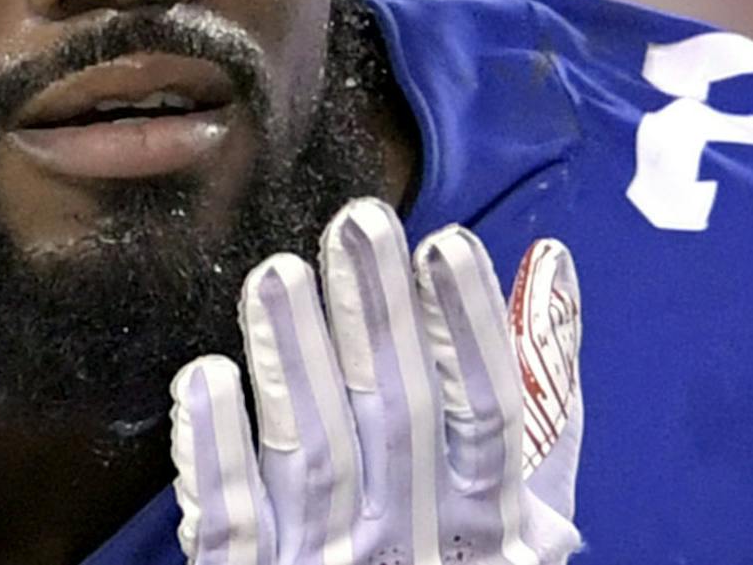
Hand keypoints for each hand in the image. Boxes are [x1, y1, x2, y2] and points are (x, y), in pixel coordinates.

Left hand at [169, 198, 581, 564]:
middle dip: (378, 319)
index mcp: (484, 532)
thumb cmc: (448, 564)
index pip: (487, 422)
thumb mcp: (513, 507)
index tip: (447, 244)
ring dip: (294, 363)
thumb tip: (550, 263)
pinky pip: (231, 527)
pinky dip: (217, 453)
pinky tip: (203, 376)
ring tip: (274, 274)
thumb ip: (537, 403)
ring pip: (313, 459)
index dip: (468, 334)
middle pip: (396, 422)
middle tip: (357, 223)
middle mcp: (410, 548)